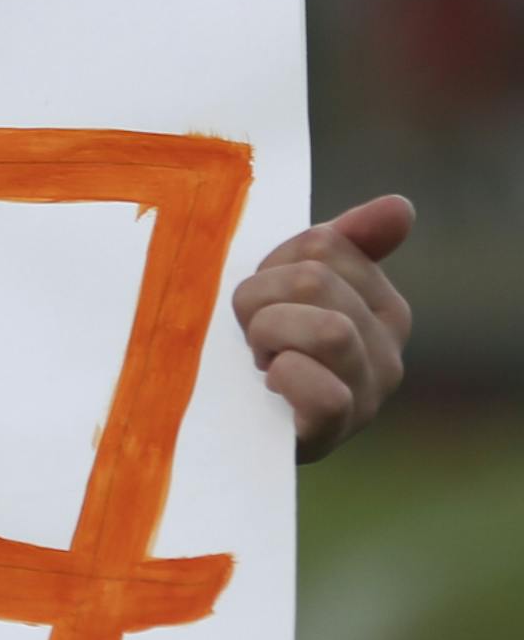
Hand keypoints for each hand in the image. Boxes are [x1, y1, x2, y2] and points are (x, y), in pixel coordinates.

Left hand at [231, 196, 412, 461]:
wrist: (239, 426)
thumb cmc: (268, 346)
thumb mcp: (296, 286)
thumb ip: (345, 242)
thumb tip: (401, 206)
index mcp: (385, 306)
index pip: (322, 244)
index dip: (274, 264)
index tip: (267, 300)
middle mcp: (388, 351)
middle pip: (315, 281)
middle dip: (261, 300)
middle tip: (254, 333)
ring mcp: (368, 396)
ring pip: (328, 331)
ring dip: (269, 336)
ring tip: (261, 357)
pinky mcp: (337, 433)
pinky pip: (324, 393)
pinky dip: (286, 380)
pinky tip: (273, 384)